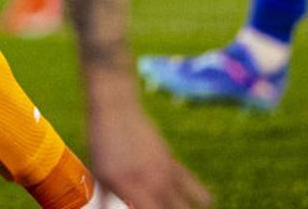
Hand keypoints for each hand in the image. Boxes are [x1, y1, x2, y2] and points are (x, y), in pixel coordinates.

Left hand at [88, 92, 211, 208]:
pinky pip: (192, 183)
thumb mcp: (100, 173)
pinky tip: (207, 202)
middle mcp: (151, 182)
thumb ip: (105, 199)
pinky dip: (202, 196)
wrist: (117, 109)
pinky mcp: (171, 161)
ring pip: (185, 204)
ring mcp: (164, 172)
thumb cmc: (102, 143)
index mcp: (130, 188)